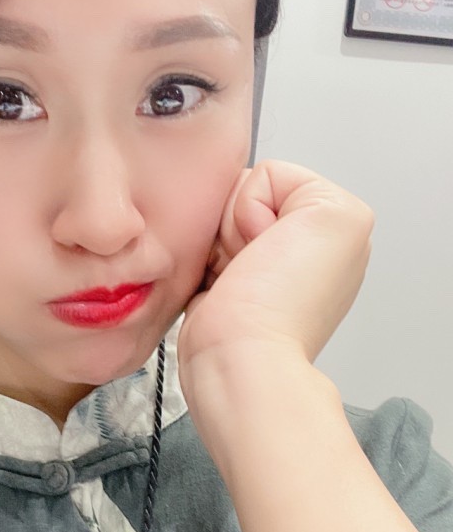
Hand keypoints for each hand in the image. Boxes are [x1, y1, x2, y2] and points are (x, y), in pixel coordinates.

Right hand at [178, 160, 373, 397]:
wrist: (236, 356)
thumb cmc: (280, 305)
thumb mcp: (331, 215)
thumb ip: (297, 181)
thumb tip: (247, 199)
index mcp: (331, 225)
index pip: (270, 174)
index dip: (256, 205)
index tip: (267, 242)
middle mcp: (298, 243)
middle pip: (238, 196)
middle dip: (232, 224)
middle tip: (247, 261)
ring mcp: (260, 262)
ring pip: (214, 218)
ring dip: (213, 243)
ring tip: (229, 275)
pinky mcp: (225, 278)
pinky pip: (198, 244)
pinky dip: (199, 259)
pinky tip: (214, 282)